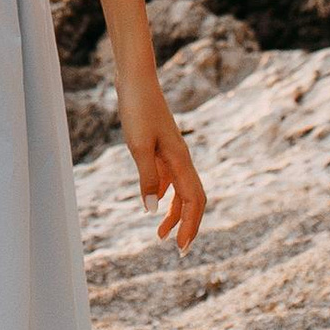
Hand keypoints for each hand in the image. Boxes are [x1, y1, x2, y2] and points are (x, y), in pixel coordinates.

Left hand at [118, 78, 204, 247]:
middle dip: (188, 225)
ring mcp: (173, 152)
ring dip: (175, 213)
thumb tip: (151, 210)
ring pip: (181, 190)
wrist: (135, 80)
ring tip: (161, 234)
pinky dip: (165, 194)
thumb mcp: (138, 146)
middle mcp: (182, 159)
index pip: (194, 202)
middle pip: (193, 199)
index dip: (191, 227)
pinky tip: (152, 201)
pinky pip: (170, 178)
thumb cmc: (137, 110)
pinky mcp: (162, 146)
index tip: (183, 249)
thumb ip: (147, 178)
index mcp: (181, 161)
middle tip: (179, 250)